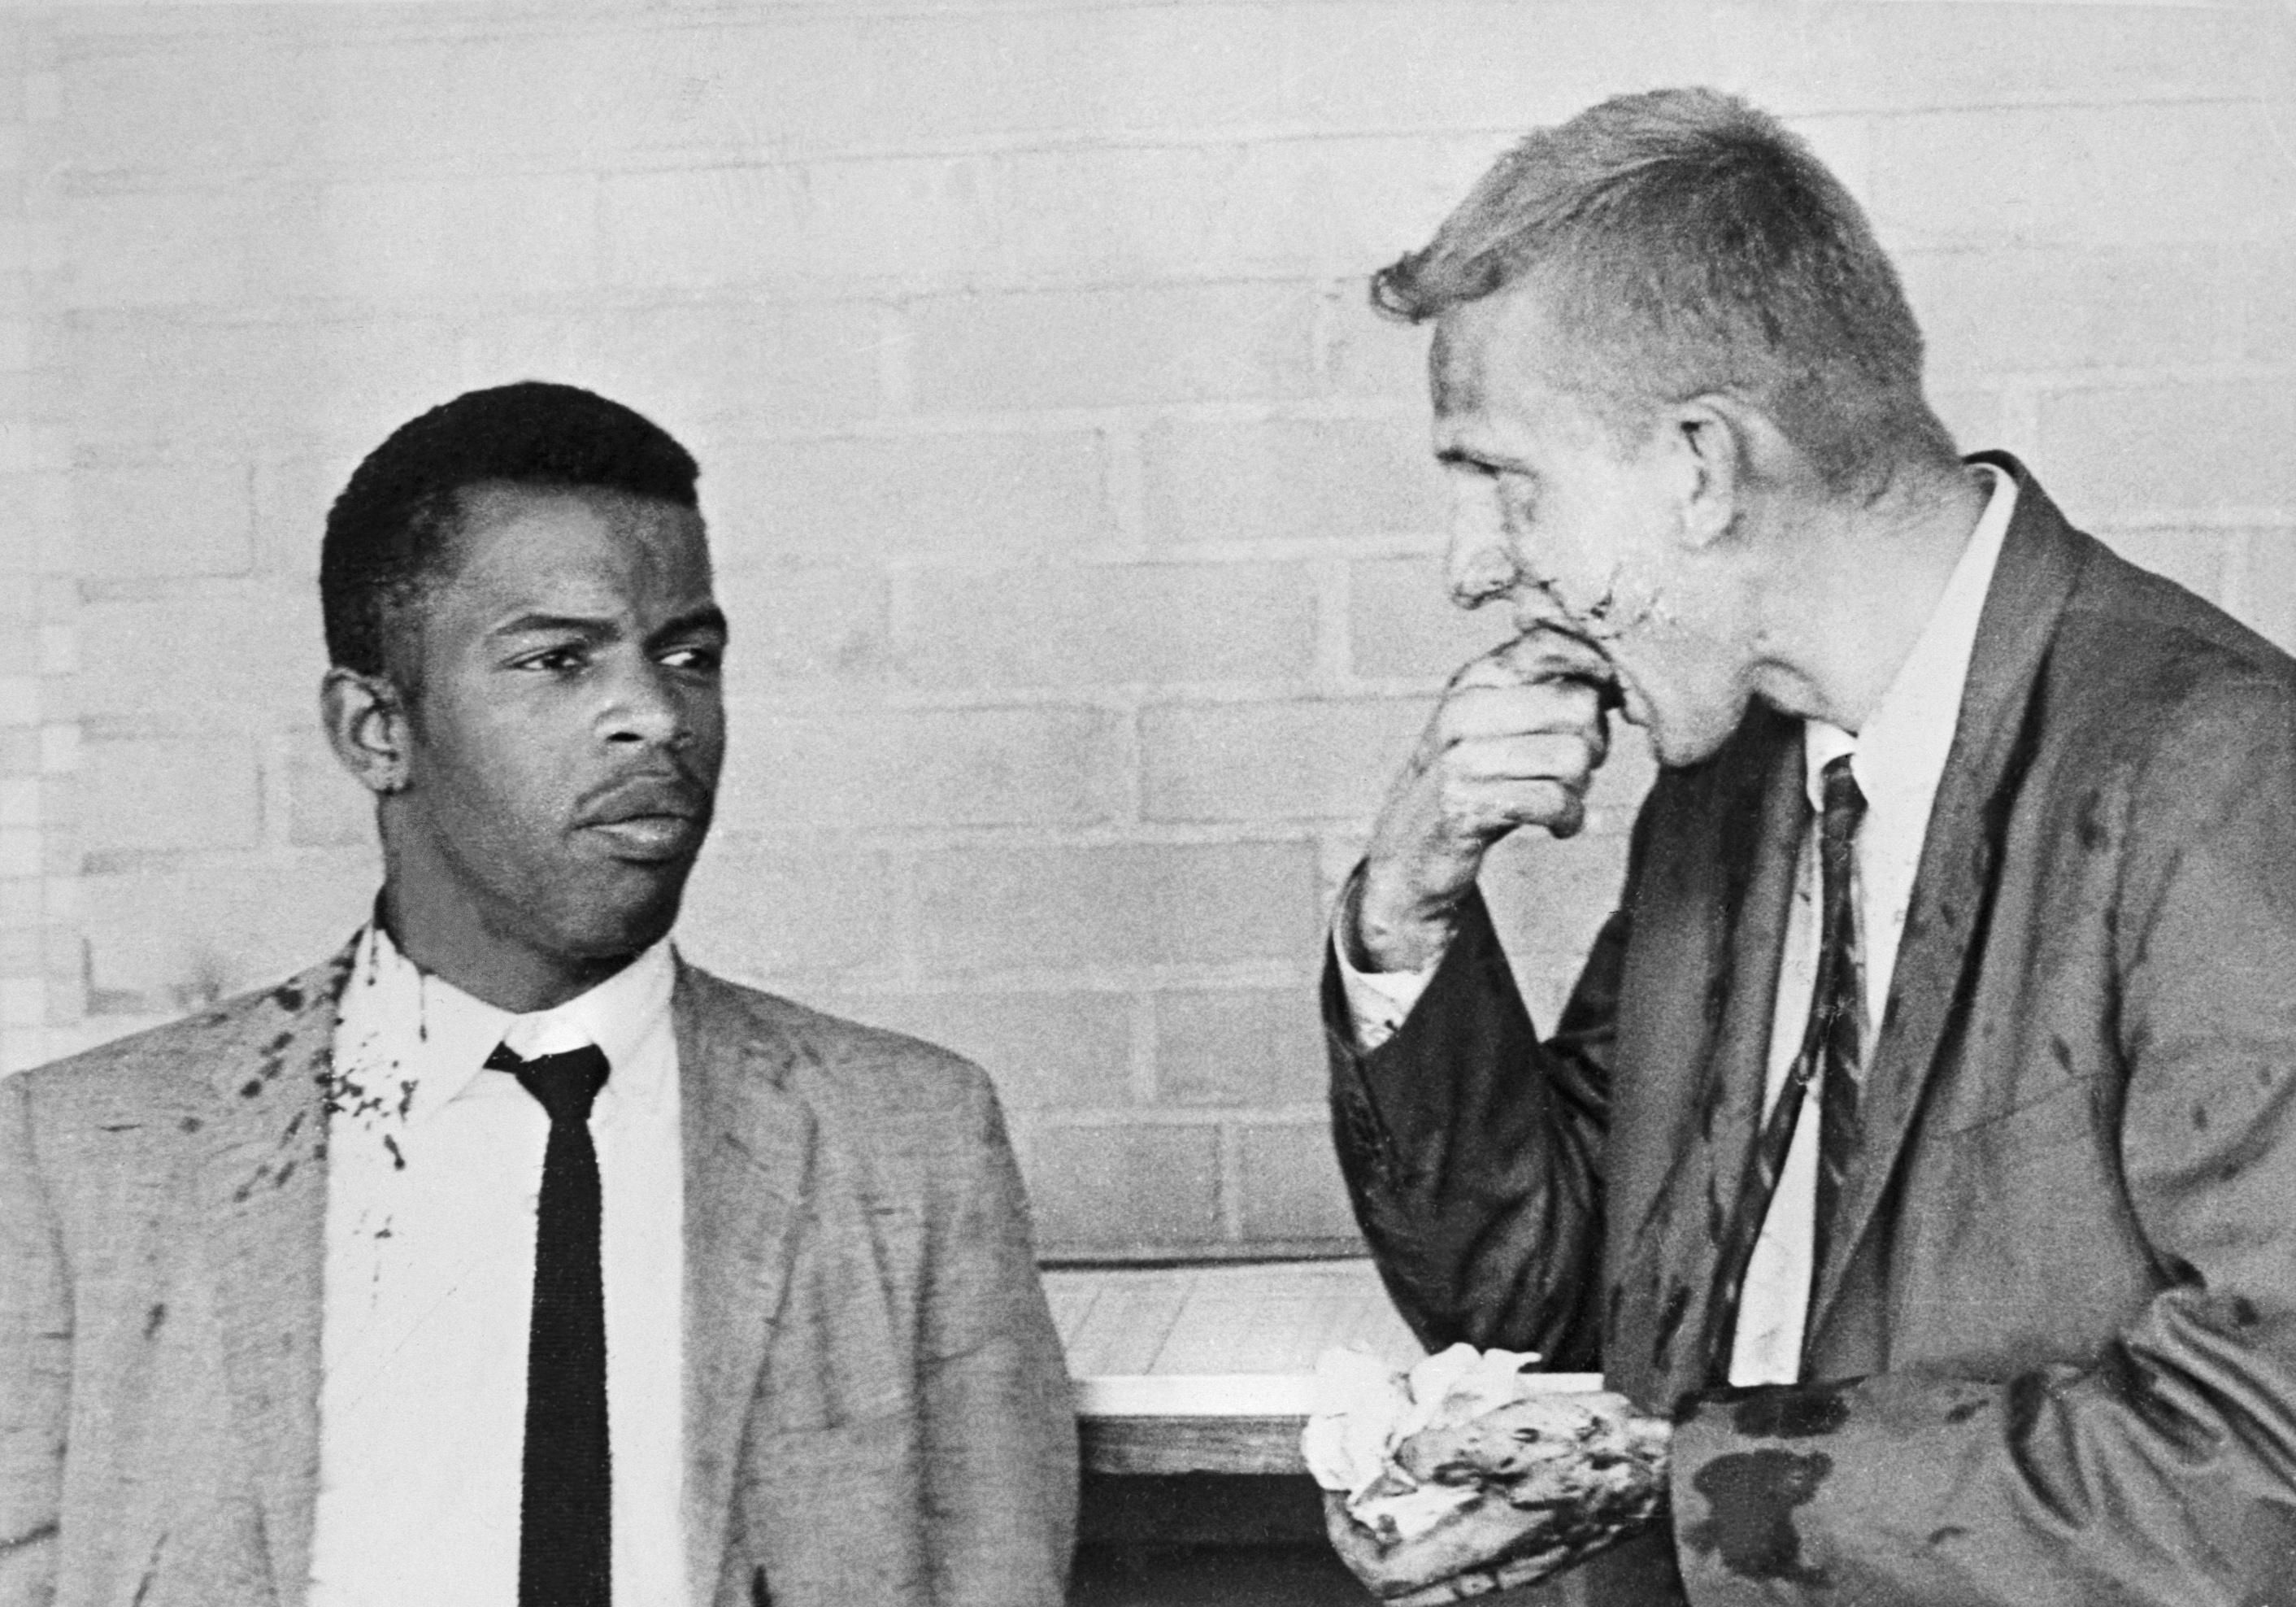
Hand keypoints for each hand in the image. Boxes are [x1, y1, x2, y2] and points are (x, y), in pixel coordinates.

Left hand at [1323, 1405, 1669, 1602]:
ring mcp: (1514, 1557)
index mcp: (1480, 1546)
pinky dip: (1445, 1504)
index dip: (1346, 1539)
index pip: (1387, 1576)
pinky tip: (1450, 1456)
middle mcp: (1492, 1565)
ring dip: (1408, 1515)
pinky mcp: (1532, 1540)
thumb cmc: (1593, 1450)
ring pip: (1436, 1557)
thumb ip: (1450, 1450)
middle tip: (1361, 1480)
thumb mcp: (1514, 1433)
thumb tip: (1401, 1458)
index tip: (1337, 1493)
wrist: (1662, 1468)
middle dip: (1371, 1531)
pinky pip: (1469, 1537)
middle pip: (1405, 1578)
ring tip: (1401, 1459)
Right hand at [1352, 629, 1615, 972]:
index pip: (1549, 643)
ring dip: (1581, 787)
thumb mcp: (1497, 721)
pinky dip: (1569, 819)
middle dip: (1595, 743)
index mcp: (1474, 678)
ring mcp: (1460, 758)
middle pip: (1578, 704)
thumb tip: (1616, 676)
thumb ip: (1544, 689)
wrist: (1409, 850)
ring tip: (1564, 798)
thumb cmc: (1474, 781)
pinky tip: (1557, 825)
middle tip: (1580, 767)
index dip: (1596, 668)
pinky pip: (1554, 802)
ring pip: (1572, 757)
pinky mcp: (1466, 805)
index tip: (1606, 701)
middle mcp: (1463, 709)